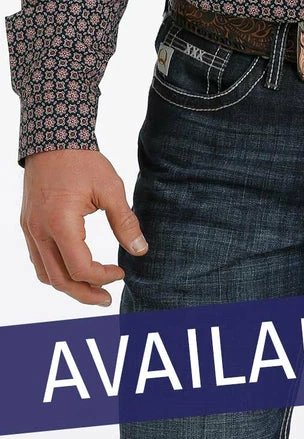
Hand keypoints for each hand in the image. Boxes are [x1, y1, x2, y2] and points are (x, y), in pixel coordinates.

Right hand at [20, 148, 148, 305]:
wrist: (52, 139)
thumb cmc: (82, 161)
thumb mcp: (110, 188)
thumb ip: (125, 222)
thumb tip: (141, 250)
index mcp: (60, 224)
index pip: (80, 268)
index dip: (103, 277)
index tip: (122, 271)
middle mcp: (39, 232)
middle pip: (59, 280)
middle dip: (85, 294)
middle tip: (107, 299)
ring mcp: (29, 230)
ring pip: (45, 274)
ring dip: (68, 285)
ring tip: (92, 288)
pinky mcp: (27, 225)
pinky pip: (38, 259)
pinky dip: (55, 271)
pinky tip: (73, 268)